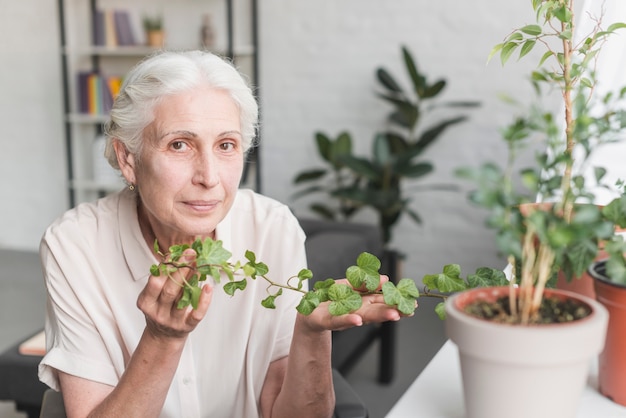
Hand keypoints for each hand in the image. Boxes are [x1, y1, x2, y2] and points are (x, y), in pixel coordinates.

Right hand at [137, 249, 212, 339]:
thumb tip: (179, 254)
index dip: (165, 267)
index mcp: (146, 302)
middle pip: (169, 290)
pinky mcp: (186, 327)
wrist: (163, 336)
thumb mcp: (155, 295)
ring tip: (200, 265)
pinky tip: (208, 287)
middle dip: (180, 270)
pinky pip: (196, 314)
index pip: (154, 282)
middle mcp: (157, 312)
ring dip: (192, 280)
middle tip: (191, 253)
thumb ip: (163, 279)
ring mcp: (172, 321)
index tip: (176, 252)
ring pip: (182, 300)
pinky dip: (204, 301)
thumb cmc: (160, 308)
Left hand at [300, 275, 415, 332]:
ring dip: (377, 316)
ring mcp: (341, 317)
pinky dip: (348, 320)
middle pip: (375, 311)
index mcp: (362, 303)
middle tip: (407, 311)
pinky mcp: (325, 320)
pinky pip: (337, 320)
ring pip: (361, 316)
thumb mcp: (349, 286)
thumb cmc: (331, 300)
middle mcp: (355, 312)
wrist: (307, 312)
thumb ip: (365, 283)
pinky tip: (357, 320)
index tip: (413, 305)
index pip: (382, 303)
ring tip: (392, 315)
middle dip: (392, 311)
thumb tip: (386, 278)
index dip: (397, 304)